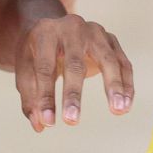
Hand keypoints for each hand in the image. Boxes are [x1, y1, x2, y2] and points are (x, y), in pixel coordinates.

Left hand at [15, 13, 133, 131]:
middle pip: (74, 63)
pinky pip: (123, 63)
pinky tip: (126, 104)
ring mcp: (95, 32)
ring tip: (118, 110)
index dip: (46, 96)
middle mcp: (71, 28)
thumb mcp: (26, 68)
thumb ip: (30, 98)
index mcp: (45, 34)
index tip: (48, 122)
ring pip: (108, 59)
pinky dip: (126, 84)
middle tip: (72, 120)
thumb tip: (40, 126)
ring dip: (114, 86)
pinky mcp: (111, 39)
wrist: (54, 26)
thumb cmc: (38, 52)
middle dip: (73, 94)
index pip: (44, 68)